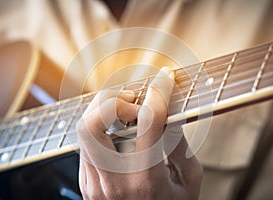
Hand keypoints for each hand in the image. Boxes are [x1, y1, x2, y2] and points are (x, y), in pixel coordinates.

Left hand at [76, 67, 202, 198]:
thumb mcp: (188, 182)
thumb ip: (180, 144)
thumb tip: (171, 110)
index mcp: (147, 180)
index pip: (149, 122)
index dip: (160, 93)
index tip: (166, 79)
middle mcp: (114, 181)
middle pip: (94, 122)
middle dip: (114, 99)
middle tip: (134, 98)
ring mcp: (95, 183)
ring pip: (84, 130)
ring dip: (104, 111)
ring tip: (125, 111)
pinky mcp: (87, 183)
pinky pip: (86, 145)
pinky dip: (102, 129)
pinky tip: (119, 132)